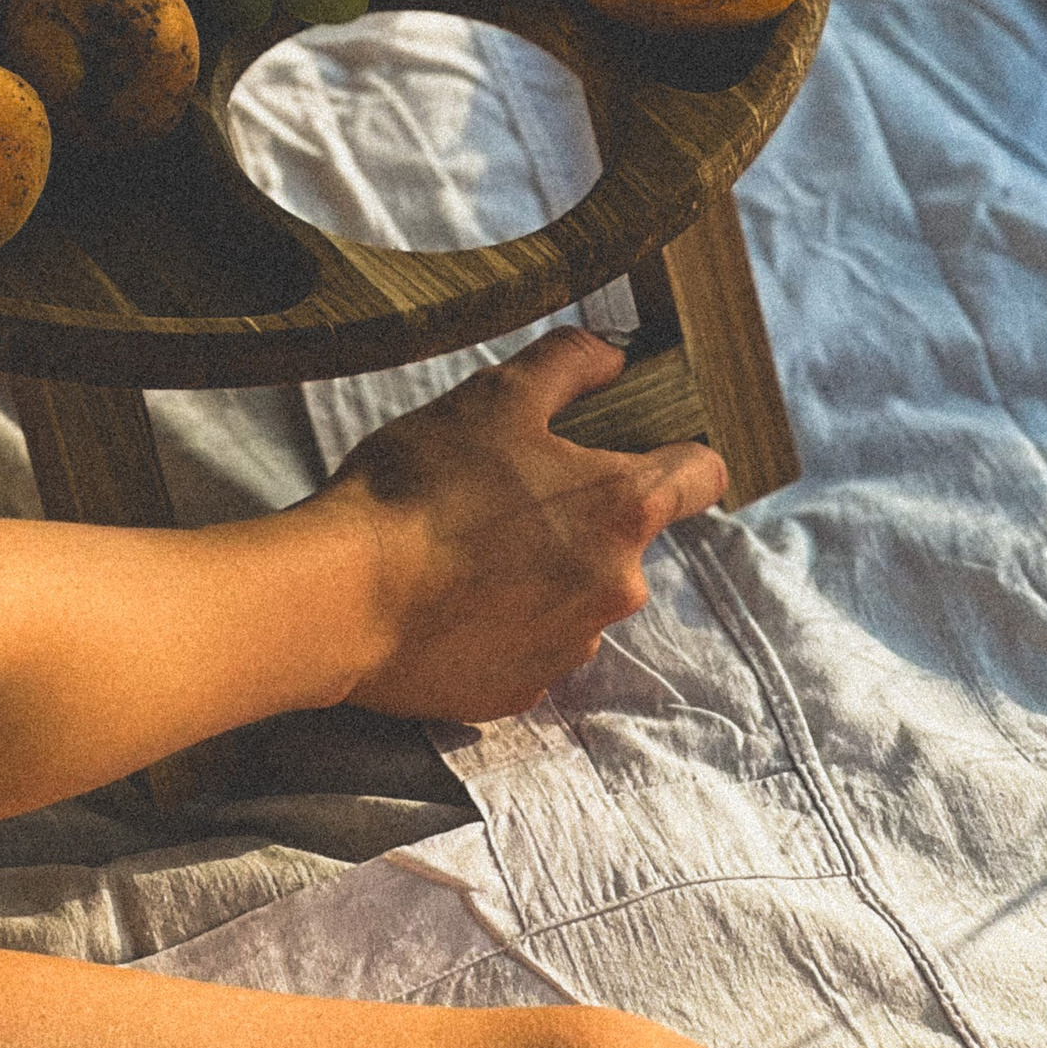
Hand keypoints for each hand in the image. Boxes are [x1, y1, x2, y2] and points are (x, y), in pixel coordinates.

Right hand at [318, 326, 727, 722]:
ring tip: (460, 546)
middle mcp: (618, 587)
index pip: (702, 474)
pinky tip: (444, 597)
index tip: (631, 440)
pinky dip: (498, 618)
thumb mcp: (493, 396)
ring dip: (538, 568)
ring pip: (574, 591)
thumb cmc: (421, 487)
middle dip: (576, 512)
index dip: (674, 448)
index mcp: (623, 509)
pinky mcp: (521, 691)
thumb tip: (614, 356)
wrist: (344, 597)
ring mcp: (572, 647)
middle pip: (623, 536)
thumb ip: (568, 364)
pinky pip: (526, 641)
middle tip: (500, 486)